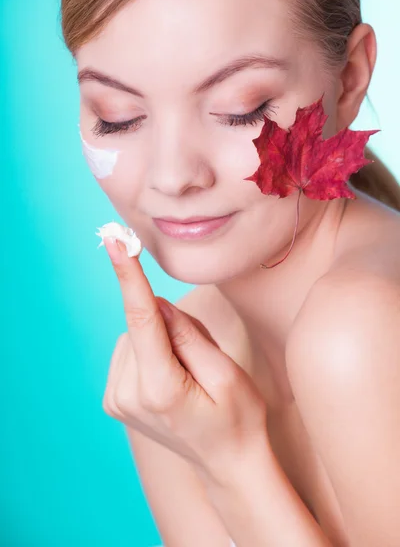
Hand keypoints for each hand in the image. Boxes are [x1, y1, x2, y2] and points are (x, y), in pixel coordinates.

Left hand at [102, 237, 267, 484]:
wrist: (228, 464)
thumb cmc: (238, 418)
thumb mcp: (227, 373)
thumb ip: (188, 334)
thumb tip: (157, 302)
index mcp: (159, 387)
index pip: (140, 319)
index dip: (128, 276)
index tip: (113, 241)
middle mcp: (127, 394)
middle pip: (143, 325)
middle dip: (171, 326)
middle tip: (203, 357)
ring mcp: (116, 400)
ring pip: (135, 335)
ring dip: (162, 340)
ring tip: (190, 372)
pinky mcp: (114, 399)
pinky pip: (131, 350)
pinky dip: (151, 352)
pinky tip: (173, 376)